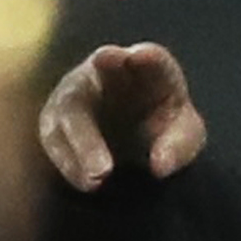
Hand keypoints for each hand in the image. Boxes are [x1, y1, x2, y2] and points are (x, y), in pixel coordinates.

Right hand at [38, 42, 206, 189]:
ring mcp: (77, 93)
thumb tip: (159, 165)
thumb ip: (180, 144)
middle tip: (108, 81)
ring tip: (100, 175)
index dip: (148, 57)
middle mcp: (107, 72)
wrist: (132, 138)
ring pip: (71, 108)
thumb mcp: (185, 135)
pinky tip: (87, 184)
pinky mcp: (56, 122)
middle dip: (103, 74)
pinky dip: (70, 162)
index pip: (153, 58)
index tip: (143, 57)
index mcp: (149, 69)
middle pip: (102, 69)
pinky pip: (56, 138)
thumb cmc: (165, 126)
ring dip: (84, 141)